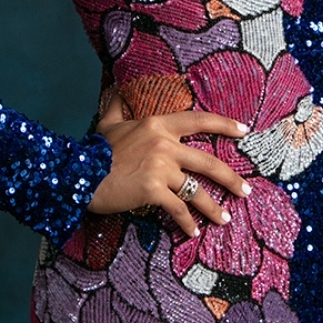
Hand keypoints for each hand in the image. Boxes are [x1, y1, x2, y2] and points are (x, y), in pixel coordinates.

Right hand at [87, 92, 251, 237]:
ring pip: (196, 190)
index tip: (245, 130)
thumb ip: (118, 108)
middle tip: (246, 190)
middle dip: (231, 179)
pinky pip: (178, 208)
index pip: (199, 120)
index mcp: (158, 125)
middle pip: (208, 162)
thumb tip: (117, 90)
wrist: (76, 175)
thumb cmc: (92, 150)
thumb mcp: (107, 124)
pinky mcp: (153, 190)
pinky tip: (193, 232)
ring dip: (214, 208)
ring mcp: (161, 168)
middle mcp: (165, 144)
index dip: (224, 125)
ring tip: (226, 219)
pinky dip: (187, 222)